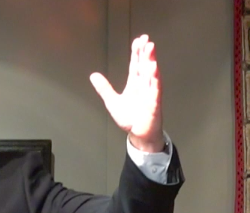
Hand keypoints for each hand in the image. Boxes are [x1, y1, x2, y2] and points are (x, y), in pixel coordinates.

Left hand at [90, 34, 163, 152]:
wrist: (139, 135)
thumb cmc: (130, 119)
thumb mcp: (112, 102)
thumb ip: (104, 88)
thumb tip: (93, 76)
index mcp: (135, 84)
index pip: (136, 64)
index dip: (136, 52)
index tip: (138, 40)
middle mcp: (144, 86)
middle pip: (144, 65)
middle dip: (145, 52)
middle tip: (146, 39)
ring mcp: (150, 93)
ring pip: (151, 74)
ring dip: (151, 61)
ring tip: (150, 49)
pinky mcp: (154, 103)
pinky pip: (155, 89)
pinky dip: (155, 79)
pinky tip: (154, 69)